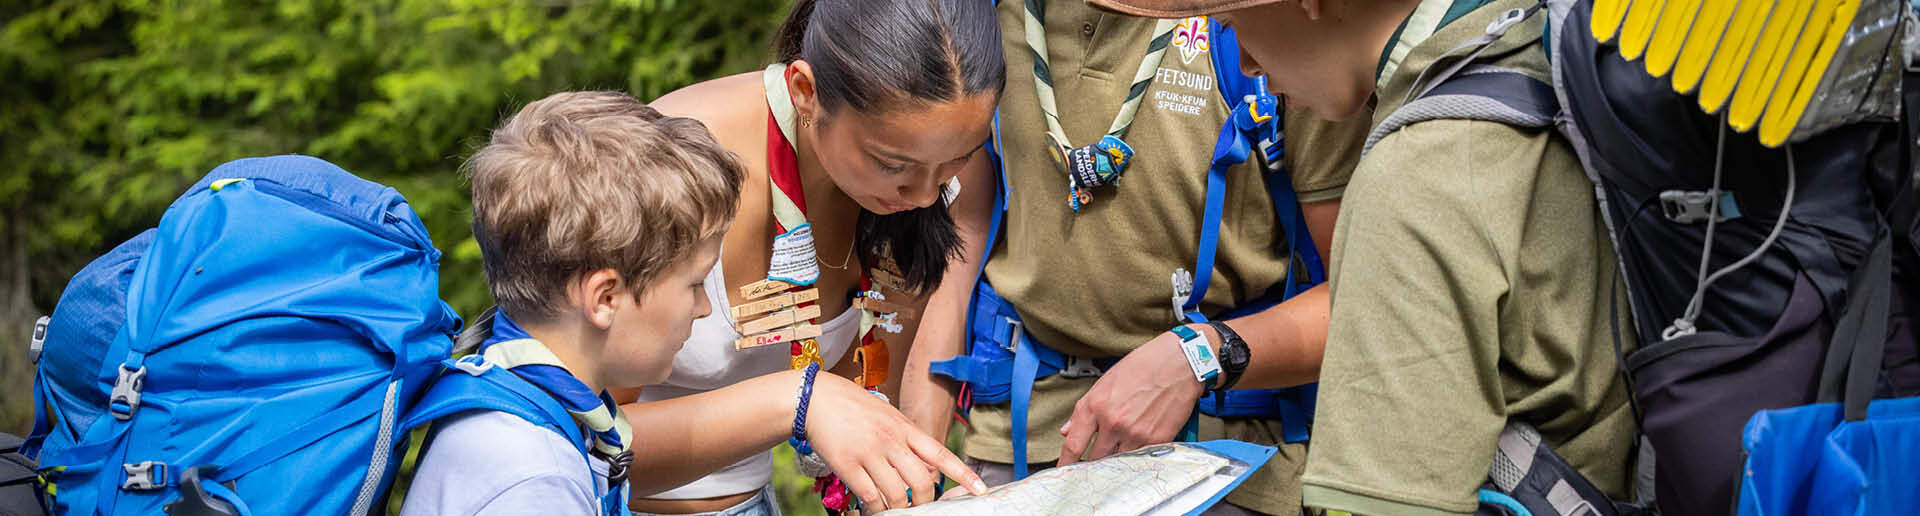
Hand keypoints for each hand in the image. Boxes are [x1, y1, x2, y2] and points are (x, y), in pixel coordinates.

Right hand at [805, 373, 987, 509]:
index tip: (980, 490)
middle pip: (921, 482)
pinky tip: (874, 508)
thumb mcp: (888, 415)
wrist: (816, 397)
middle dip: (925, 502)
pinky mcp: (847, 464)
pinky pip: (869, 496)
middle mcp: (891, 440)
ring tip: (895, 510)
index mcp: (905, 427)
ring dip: (899, 509)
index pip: (941, 453)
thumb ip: (907, 439)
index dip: (963, 474)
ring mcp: (869, 453)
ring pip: (897, 494)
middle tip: (920, 507)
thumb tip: (928, 466)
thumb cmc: (853, 407)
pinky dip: (876, 509)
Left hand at [1057, 325, 1209, 465]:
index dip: (1066, 461)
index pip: (1074, 444)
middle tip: (1094, 461)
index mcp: (1096, 406)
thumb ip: (1083, 410)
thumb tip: (1067, 429)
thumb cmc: (1144, 366)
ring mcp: (1136, 434)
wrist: (1180, 363)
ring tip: (1120, 450)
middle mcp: (1113, 422)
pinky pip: (1139, 459)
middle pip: (1095, 459)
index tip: (1063, 470)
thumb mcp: (1106, 382)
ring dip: (1115, 461)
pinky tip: (1138, 445)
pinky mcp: (1156, 440)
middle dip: (1092, 463)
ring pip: (1117, 462)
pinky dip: (1135, 457)